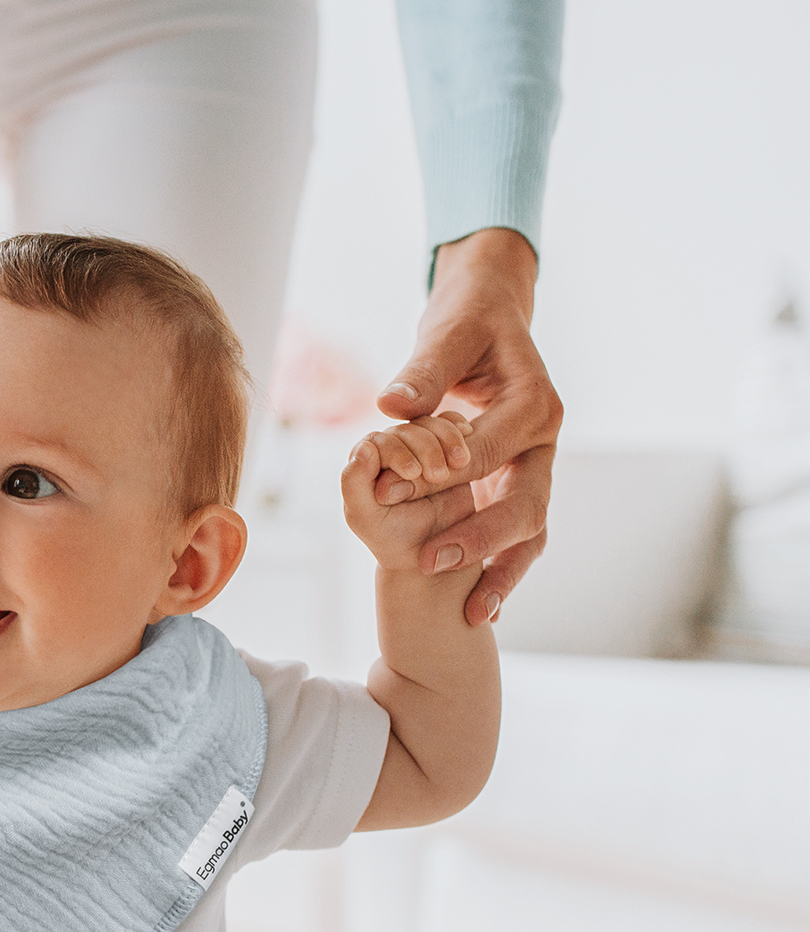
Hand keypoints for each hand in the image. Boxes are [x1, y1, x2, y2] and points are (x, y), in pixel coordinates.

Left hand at [342, 422, 478, 575]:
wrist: (433, 552)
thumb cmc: (393, 538)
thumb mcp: (366, 517)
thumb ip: (355, 485)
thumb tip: (364, 448)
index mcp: (362, 463)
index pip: (377, 442)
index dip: (396, 452)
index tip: (413, 474)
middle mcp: (388, 449)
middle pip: (406, 429)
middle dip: (425, 448)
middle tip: (438, 476)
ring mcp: (417, 446)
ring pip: (430, 424)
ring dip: (446, 438)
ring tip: (459, 465)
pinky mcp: (445, 446)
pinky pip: (452, 424)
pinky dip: (460, 430)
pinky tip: (468, 441)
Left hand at [374, 228, 563, 625]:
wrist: (492, 318)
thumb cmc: (468, 322)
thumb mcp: (447, 334)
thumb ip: (423, 370)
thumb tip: (391, 405)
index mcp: (534, 404)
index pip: (486, 450)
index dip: (437, 475)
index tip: (388, 494)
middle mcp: (544, 441)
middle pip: (526, 503)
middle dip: (481, 539)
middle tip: (432, 563)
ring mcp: (536, 467)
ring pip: (530, 530)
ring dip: (502, 570)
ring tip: (475, 613)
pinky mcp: (520, 483)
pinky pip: (517, 535)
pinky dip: (502, 570)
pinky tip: (481, 609)